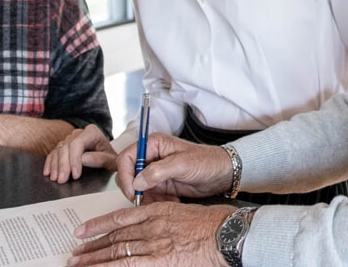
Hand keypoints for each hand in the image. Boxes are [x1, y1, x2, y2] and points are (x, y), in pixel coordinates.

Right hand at [45, 126, 116, 182]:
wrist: (107, 154)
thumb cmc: (110, 157)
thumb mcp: (111, 159)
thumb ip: (100, 158)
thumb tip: (83, 160)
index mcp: (92, 132)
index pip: (78, 143)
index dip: (74, 160)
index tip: (75, 175)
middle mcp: (79, 133)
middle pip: (66, 147)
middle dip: (63, 165)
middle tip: (62, 180)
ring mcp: (69, 138)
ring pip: (58, 150)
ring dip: (55, 166)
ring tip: (55, 178)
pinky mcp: (63, 146)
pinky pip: (53, 152)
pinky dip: (50, 163)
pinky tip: (48, 172)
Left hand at [69, 203, 231, 265]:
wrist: (228, 233)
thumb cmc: (215, 225)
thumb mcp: (186, 215)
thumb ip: (166, 222)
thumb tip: (152, 235)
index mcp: (158, 211)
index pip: (120, 218)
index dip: (98, 225)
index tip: (82, 230)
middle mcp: (152, 225)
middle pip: (115, 236)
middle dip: (92, 245)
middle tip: (75, 252)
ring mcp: (154, 242)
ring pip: (116, 249)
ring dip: (93, 257)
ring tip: (76, 263)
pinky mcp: (159, 259)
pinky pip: (125, 263)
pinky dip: (106, 266)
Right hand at [113, 134, 234, 201]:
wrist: (223, 174)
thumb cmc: (207, 161)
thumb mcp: (182, 164)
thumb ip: (158, 172)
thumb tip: (137, 182)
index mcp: (153, 144)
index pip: (126, 158)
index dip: (125, 175)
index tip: (132, 191)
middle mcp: (151, 157)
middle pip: (127, 174)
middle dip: (135, 190)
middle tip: (145, 200)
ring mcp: (155, 172)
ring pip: (137, 188)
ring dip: (147, 198)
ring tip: (166, 200)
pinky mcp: (161, 185)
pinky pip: (148, 196)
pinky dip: (156, 202)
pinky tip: (172, 201)